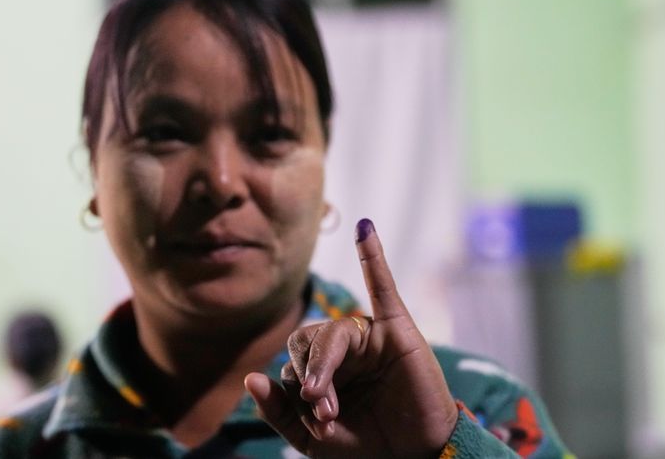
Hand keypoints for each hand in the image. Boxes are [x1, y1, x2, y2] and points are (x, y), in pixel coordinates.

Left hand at [244, 218, 458, 457]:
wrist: (415, 458)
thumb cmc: (367, 445)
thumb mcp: (311, 437)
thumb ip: (279, 410)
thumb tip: (250, 377)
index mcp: (322, 369)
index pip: (293, 363)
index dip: (297, 391)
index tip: (318, 425)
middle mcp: (344, 349)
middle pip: (308, 342)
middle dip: (309, 378)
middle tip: (323, 413)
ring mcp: (369, 337)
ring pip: (333, 333)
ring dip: (325, 367)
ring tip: (325, 402)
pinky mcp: (398, 331)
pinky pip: (383, 287)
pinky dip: (373, 257)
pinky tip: (365, 228)